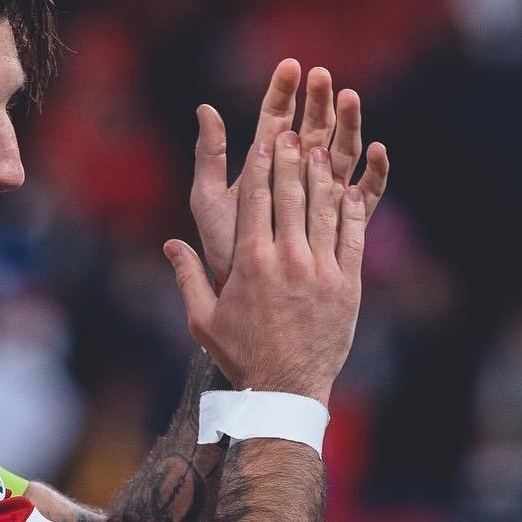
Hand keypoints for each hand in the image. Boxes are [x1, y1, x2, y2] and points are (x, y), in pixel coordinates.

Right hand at [166, 130, 367, 406]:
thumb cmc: (241, 356)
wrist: (286, 390)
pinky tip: (350, 189)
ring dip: (322, 176)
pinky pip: (351, 237)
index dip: (261, 165)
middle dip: (292, 159)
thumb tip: (170, 244)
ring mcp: (321, 271)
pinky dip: (351, 210)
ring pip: (324, 210)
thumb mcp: (203, 320)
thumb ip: (188, 277)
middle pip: (291, 195)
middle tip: (294, 130)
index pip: (256, 200)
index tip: (264, 139)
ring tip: (321, 149)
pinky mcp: (347, 285)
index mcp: (251, 263)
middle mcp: (287, 260)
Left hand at [191, 60, 389, 290]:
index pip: (275, 118)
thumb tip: (204, 107)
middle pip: (313, 129)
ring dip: (349, 124)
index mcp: (264, 166)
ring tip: (352, 97)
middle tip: (323, 75)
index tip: (291, 64)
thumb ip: (209, 155)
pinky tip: (378, 150)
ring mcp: (321, 199)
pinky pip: (364, 195)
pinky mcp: (342, 223)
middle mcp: (296, 177)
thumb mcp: (209, 200)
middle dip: (319, 100)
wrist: (246, 299)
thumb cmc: (224, 250)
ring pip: (341, 154)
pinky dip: (373, 173)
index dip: (283, 91)